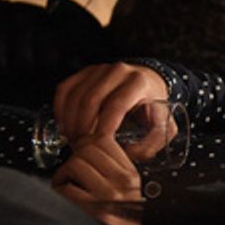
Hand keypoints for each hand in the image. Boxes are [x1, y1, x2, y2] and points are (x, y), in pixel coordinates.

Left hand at [51, 135, 142, 224]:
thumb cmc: (117, 220)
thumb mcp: (125, 189)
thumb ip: (113, 166)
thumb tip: (87, 142)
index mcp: (130, 174)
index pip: (104, 139)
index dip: (85, 141)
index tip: (81, 150)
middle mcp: (122, 183)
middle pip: (87, 148)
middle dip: (74, 157)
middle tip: (73, 171)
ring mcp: (107, 197)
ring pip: (75, 163)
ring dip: (64, 173)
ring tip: (68, 184)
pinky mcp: (90, 211)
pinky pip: (65, 187)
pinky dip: (58, 189)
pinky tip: (63, 196)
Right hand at [52, 62, 169, 142]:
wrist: (148, 82)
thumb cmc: (153, 106)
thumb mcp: (163, 126)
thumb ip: (151, 144)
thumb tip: (127, 155)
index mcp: (139, 83)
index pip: (116, 105)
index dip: (104, 127)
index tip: (98, 146)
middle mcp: (119, 71)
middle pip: (92, 100)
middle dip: (83, 128)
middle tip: (81, 148)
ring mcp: (99, 69)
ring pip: (76, 96)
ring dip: (71, 122)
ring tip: (74, 141)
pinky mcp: (85, 72)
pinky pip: (65, 90)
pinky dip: (61, 110)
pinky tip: (66, 126)